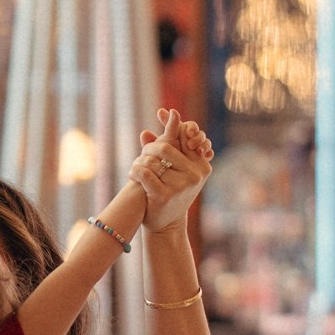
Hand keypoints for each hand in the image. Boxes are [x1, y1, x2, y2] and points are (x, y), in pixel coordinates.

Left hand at [131, 107, 212, 231]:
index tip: (161, 112)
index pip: (187, 137)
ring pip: (153, 161)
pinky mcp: (165, 195)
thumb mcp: (174, 166)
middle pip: (165, 148)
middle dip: (149, 150)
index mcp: (201, 165)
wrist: (166, 223)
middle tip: (141, 155)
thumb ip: (169, 141)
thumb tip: (158, 118)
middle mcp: (195, 175)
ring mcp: (181, 186)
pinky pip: (144, 173)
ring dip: (140, 162)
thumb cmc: (170, 190)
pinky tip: (133, 174)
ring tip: (136, 167)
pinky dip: (135, 171)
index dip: (174, 125)